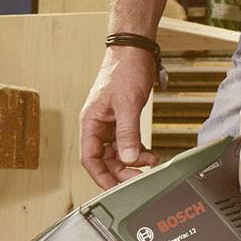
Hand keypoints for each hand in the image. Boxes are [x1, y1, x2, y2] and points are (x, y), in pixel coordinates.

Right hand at [79, 48, 158, 188]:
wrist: (134, 51)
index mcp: (90, 122)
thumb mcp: (127, 104)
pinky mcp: (123, 119)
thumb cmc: (124, 71)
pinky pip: (128, 142)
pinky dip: (138, 150)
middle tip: (140, 177)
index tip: (114, 189)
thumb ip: (127, 134)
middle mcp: (98, 125)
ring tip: (150, 161)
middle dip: (122, 170)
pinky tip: (150, 153)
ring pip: (118, 152)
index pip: (89, 158)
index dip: (101, 176)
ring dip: (133, 160)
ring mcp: (110, 123)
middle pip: (105, 159)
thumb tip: (128, 159)